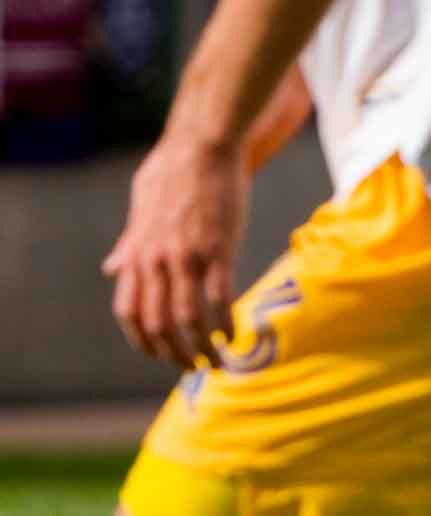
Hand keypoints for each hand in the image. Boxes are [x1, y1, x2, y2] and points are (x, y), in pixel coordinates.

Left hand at [101, 131, 249, 369]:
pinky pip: (220, 299)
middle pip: (159, 324)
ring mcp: (186, 256)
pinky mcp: (218, 250)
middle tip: (195, 367)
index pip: (130, 312)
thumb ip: (128, 244)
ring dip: (203, 348)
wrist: (201, 148)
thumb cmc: (172, 173)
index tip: (162, 355)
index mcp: (138, 253)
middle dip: (176, 354)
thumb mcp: (139, 209)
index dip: (144, 342)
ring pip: (189, 319)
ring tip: (218, 361)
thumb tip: (110, 268)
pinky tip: (235, 336)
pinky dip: (227, 324)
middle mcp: (157, 260)